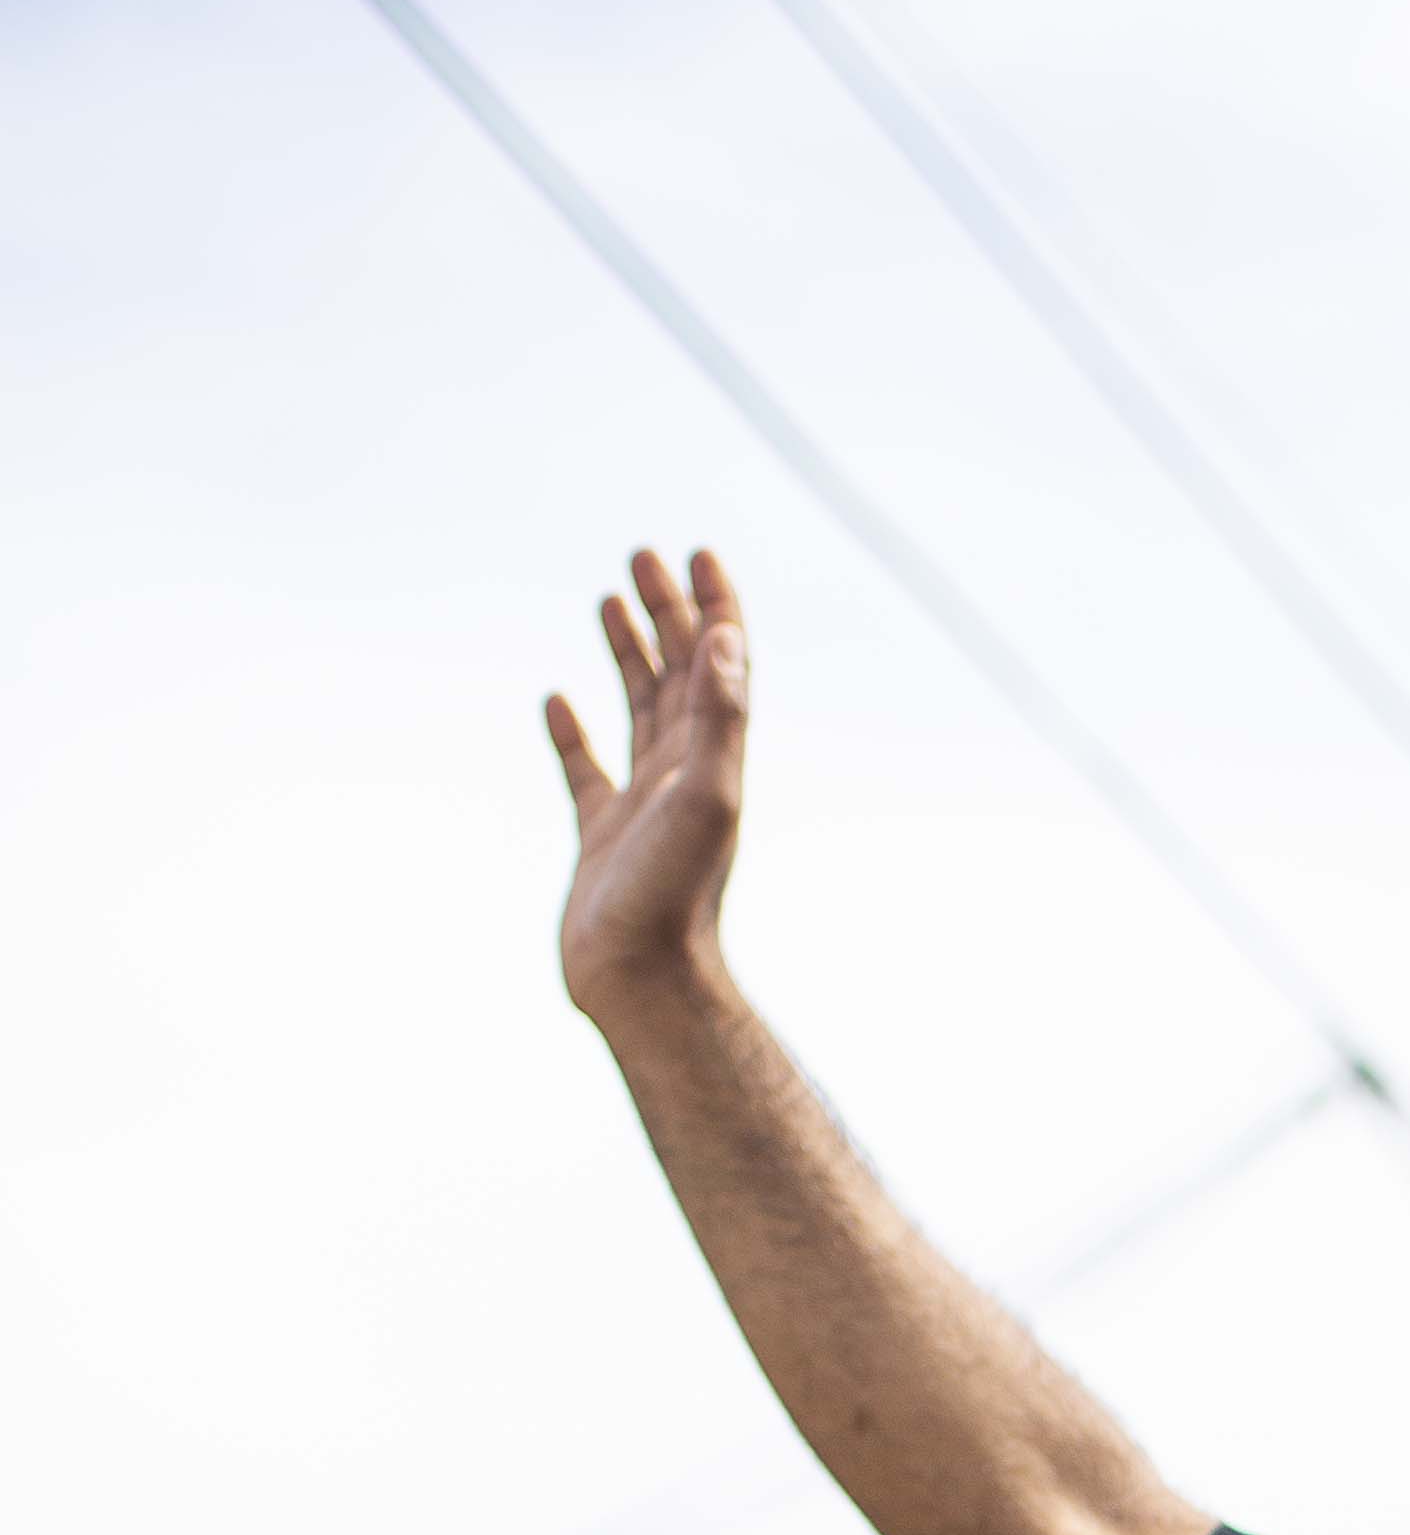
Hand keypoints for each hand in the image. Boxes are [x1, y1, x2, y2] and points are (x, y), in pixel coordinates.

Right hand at [546, 543, 749, 1019]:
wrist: (642, 982)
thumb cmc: (675, 897)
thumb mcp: (707, 795)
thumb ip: (720, 716)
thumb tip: (726, 637)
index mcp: (713, 759)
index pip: (720, 664)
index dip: (714, 606)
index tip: (696, 553)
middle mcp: (684, 775)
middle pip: (679, 674)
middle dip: (666, 613)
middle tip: (642, 558)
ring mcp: (642, 804)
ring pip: (637, 710)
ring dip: (629, 655)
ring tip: (609, 603)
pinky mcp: (602, 837)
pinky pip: (585, 770)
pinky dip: (573, 732)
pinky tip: (557, 701)